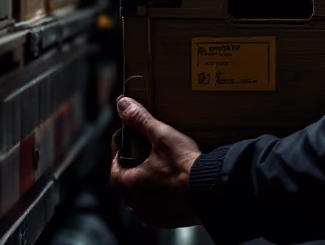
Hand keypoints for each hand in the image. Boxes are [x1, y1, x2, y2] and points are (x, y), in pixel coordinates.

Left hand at [109, 96, 202, 228]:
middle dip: (133, 169)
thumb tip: (123, 104)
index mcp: (131, 183)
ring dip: (145, 186)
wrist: (210, 190)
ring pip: (142, 199)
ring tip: (158, 170)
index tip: (123, 143)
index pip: (114, 168)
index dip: (117, 152)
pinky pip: (157, 210)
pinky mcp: (168, 220)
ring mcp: (153, 214)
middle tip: (142, 156)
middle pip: (127, 184)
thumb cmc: (185, 167)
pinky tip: (170, 187)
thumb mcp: (162, 136)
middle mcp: (138, 203)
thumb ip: (140, 119)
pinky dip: (160, 198)